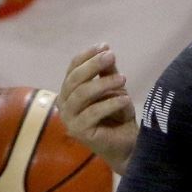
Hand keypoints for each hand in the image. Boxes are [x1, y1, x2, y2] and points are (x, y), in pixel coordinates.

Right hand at [57, 44, 136, 174]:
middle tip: (111, 56)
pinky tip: (125, 100)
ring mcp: (69, 119)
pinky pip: (93, 112)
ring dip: (103, 84)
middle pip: (74, 79)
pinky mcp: (78, 132)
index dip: (87, 56)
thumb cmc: (118, 116)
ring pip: (81, 94)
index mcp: (69, 92)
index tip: (105, 46)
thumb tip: (106, 50)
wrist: (128, 145)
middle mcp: (64, 104)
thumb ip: (107, 72)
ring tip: (123, 79)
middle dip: (93, 65)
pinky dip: (110, 104)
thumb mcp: (114, 89)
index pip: (72, 69)